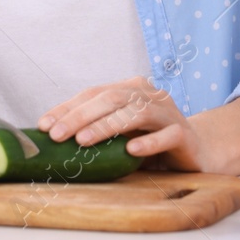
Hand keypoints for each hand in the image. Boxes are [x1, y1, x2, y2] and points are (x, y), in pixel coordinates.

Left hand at [38, 76, 206, 171]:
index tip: (43, 125)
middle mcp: (149, 94)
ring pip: (135, 113)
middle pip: (110, 99)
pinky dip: (148, 142)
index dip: (67, 108)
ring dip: (106, 127)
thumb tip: (52, 136)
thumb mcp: (120, 131)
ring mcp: (168, 112)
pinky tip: (131, 150)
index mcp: (130, 89)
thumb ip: (97, 127)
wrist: (196, 150)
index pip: (93, 93)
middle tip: (56, 135)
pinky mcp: (183, 133)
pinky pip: (166, 135)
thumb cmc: (150, 139)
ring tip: (83, 141)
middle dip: (79, 116)